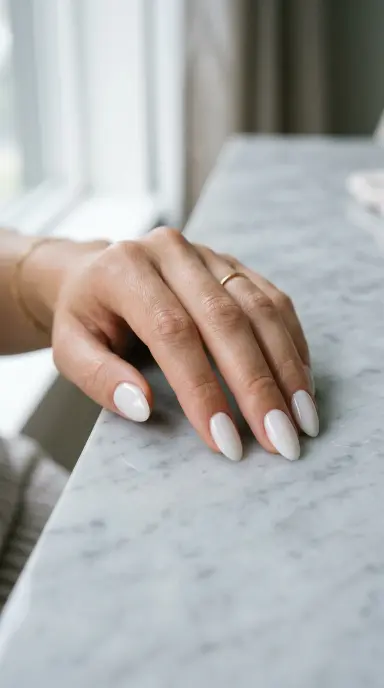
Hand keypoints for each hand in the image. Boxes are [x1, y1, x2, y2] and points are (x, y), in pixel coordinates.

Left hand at [47, 228, 317, 460]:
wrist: (96, 272)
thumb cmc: (86, 318)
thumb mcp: (69, 349)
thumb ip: (99, 377)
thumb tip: (141, 406)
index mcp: (125, 270)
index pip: (172, 332)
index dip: (202, 389)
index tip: (225, 441)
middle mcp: (172, 252)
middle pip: (225, 319)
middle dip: (257, 385)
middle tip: (280, 440)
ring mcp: (208, 253)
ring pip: (258, 308)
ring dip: (285, 368)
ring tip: (302, 419)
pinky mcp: (233, 264)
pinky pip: (273, 300)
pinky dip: (291, 343)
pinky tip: (299, 383)